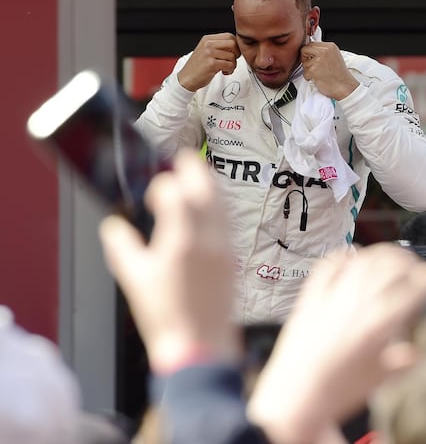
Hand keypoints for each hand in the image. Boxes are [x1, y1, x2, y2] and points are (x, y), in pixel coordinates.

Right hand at [98, 150, 238, 373]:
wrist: (200, 346)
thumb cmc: (167, 319)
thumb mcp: (134, 281)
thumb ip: (122, 247)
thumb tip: (114, 227)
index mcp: (181, 241)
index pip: (174, 194)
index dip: (162, 184)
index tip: (154, 189)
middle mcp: (208, 240)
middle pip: (206, 189)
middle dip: (194, 169)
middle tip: (183, 158)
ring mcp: (224, 248)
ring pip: (222, 203)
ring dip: (210, 184)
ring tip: (199, 175)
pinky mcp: (233, 259)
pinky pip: (228, 221)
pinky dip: (219, 206)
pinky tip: (211, 208)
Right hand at [177, 33, 240, 90]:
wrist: (186, 78)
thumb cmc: (198, 67)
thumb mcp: (206, 51)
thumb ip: (218, 46)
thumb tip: (236, 46)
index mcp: (207, 39)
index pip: (229, 36)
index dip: (236, 45)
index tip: (233, 53)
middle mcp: (208, 44)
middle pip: (233, 44)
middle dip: (236, 54)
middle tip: (231, 61)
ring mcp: (209, 53)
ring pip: (232, 56)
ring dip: (233, 65)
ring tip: (225, 68)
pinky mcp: (211, 64)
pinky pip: (229, 65)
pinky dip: (230, 70)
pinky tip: (223, 72)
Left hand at [247, 243, 425, 443]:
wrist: (294, 400)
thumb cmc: (334, 393)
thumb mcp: (378, 380)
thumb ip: (401, 362)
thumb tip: (415, 352)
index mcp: (373, 328)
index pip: (409, 290)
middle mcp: (352, 308)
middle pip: (387, 267)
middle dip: (409, 261)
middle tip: (418, 267)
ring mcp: (329, 300)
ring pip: (360, 260)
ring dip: (381, 254)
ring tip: (392, 258)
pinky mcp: (309, 299)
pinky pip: (327, 266)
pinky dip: (344, 256)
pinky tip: (353, 255)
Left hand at [300, 41, 359, 99]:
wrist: (345, 86)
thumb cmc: (340, 75)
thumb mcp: (335, 56)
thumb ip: (324, 51)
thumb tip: (311, 51)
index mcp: (330, 46)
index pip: (312, 43)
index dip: (310, 52)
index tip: (312, 58)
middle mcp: (324, 51)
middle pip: (305, 49)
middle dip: (306, 58)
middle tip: (313, 65)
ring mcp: (318, 60)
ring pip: (304, 62)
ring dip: (308, 70)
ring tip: (319, 73)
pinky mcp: (313, 70)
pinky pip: (305, 72)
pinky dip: (309, 77)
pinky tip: (318, 78)